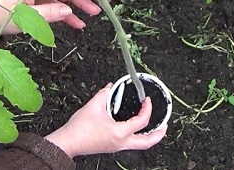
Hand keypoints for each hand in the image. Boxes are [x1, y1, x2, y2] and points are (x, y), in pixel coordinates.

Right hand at [45, 83, 166, 157]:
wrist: (68, 142)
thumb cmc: (79, 129)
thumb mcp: (93, 106)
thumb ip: (105, 93)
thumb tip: (110, 87)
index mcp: (119, 132)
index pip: (142, 121)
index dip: (147, 109)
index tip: (147, 101)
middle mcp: (121, 142)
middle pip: (147, 142)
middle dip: (159, 134)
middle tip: (165, 125)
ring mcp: (117, 146)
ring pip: (140, 145)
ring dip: (150, 137)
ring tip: (155, 128)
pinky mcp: (112, 146)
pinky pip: (131, 143)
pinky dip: (138, 136)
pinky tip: (136, 128)